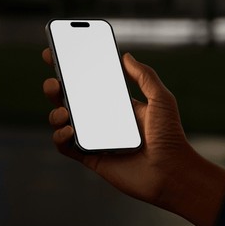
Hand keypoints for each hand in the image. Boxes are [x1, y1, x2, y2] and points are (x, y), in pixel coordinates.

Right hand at [42, 49, 224, 225]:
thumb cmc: (170, 136)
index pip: (90, 83)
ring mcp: (96, 139)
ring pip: (64, 122)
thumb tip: (125, 56)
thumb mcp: (161, 99)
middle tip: (54, 82)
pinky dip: (60, 137)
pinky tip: (68, 130)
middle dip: (56, 88)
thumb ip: (145, 76)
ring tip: (64, 111)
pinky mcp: (91, 158)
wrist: (170, 171)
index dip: (72, 70)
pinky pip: (67, 147)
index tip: (56, 54)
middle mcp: (104, 120)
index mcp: (118, 104)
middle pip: (71, 100)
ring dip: (55, 114)